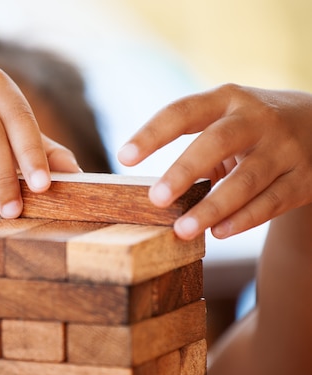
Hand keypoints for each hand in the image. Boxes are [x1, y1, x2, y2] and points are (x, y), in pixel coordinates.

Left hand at [117, 84, 311, 239]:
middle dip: (183, 171)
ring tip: (182, 229)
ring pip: (246, 180)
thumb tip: (154, 194)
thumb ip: (195, 145)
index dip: (152, 134)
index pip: (183, 112)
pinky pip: (271, 202)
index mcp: (227, 100)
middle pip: (217, 142)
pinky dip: (243, 220)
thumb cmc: (251, 128)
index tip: (123, 157)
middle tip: (156, 199)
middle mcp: (257, 119)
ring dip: (211, 207)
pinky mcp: (304, 177)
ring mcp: (284, 148)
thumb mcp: (226, 120)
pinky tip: (217, 232)